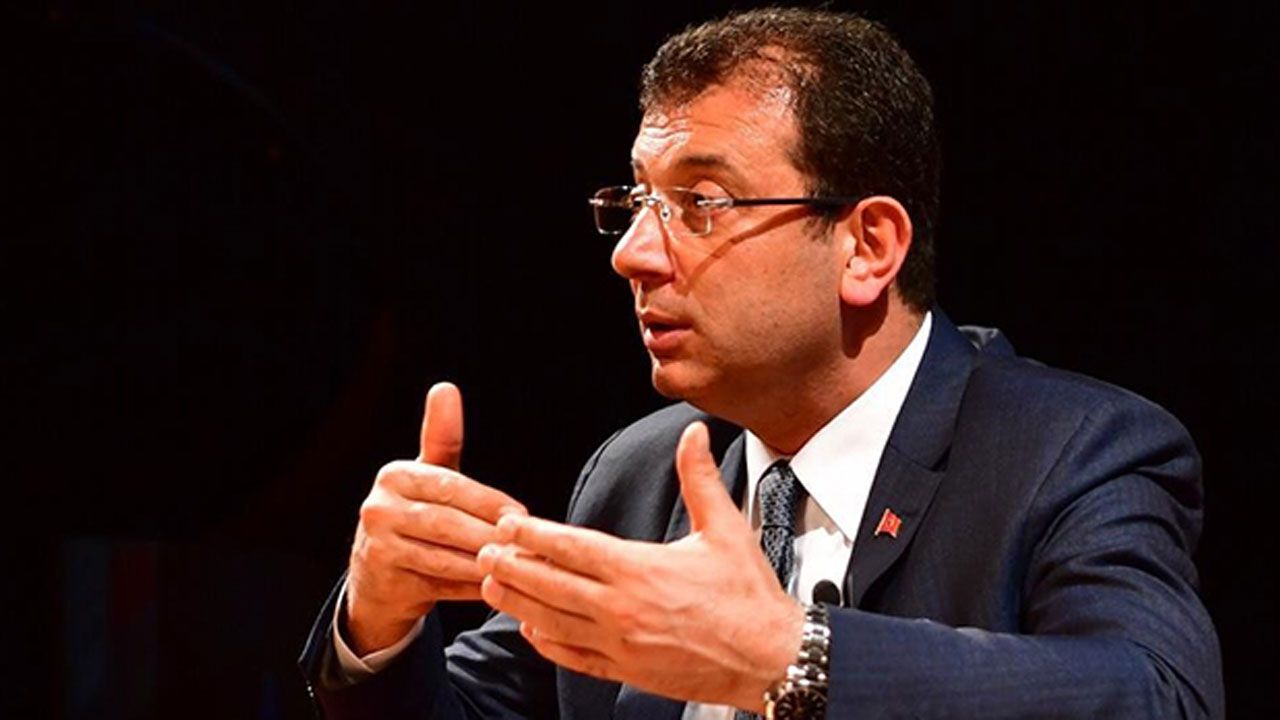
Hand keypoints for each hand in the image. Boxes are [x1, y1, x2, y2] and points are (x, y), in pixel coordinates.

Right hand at [345, 382, 527, 654]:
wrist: (377, 580)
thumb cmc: (415, 519)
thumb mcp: (427, 477)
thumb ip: (442, 437)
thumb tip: (445, 388)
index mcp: (394, 476)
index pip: (452, 486)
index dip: (491, 502)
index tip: (524, 514)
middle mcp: (378, 509)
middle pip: (449, 522)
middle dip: (491, 534)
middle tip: (528, 543)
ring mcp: (378, 548)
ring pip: (446, 557)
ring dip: (486, 563)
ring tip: (519, 566)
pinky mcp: (387, 584)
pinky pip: (441, 586)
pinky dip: (471, 588)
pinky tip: (496, 587)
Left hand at [477, 421, 802, 711]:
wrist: (771, 659)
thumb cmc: (749, 597)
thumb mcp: (725, 529)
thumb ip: (700, 479)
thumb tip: (694, 434)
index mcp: (641, 570)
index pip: (572, 548)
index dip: (534, 535)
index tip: (508, 524)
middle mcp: (622, 609)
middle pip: (549, 585)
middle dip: (512, 567)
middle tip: (483, 552)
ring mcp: (620, 644)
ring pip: (552, 621)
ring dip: (517, 602)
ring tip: (491, 585)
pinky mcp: (625, 671)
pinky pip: (572, 656)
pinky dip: (546, 641)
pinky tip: (531, 628)